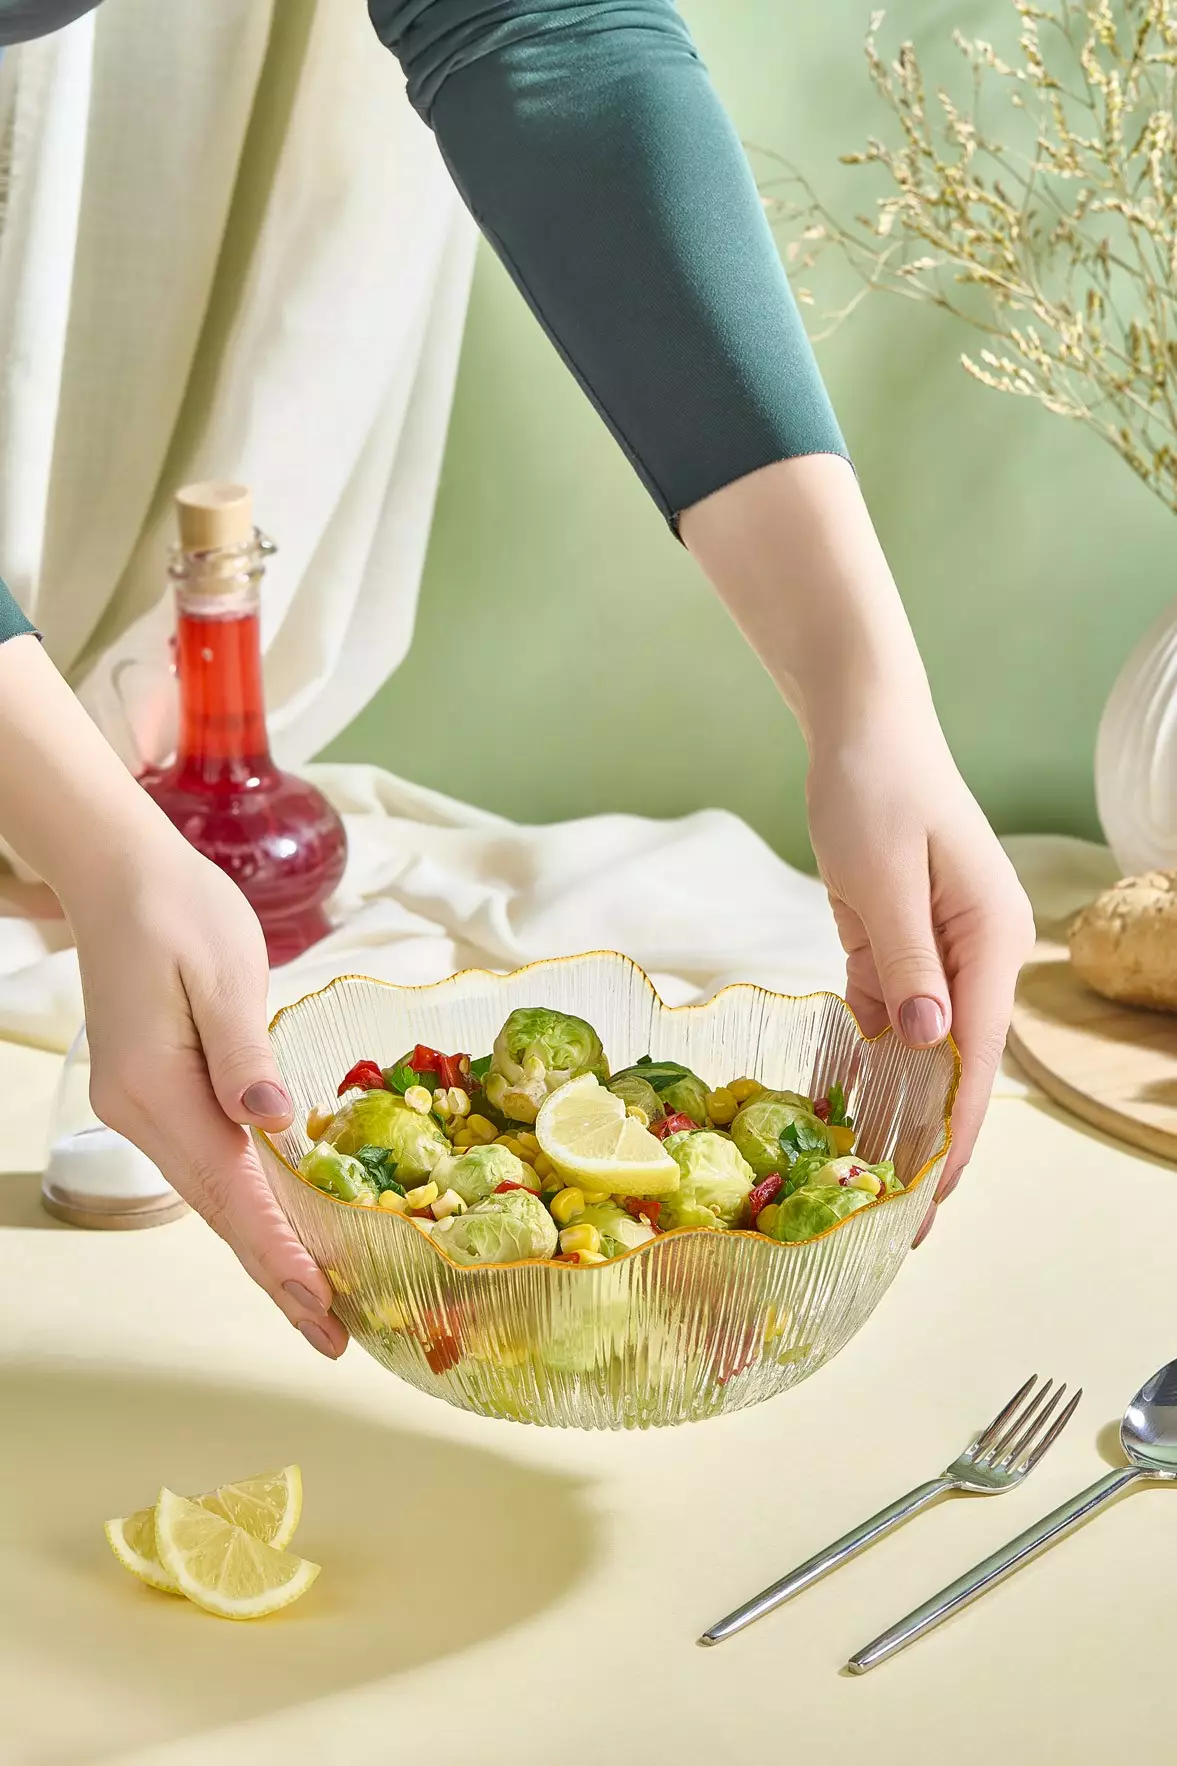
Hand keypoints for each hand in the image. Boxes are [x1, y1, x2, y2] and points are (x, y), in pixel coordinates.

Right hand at [67, 837, 347, 1357]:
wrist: (121, 875)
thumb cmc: (179, 911)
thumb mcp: (221, 971)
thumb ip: (246, 1051)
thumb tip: (273, 1124)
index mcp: (157, 1089)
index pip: (229, 1192)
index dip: (278, 1253)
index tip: (322, 1306)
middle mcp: (143, 1112)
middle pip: (219, 1212)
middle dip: (277, 1275)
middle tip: (334, 1337)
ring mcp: (145, 1107)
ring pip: (214, 1195)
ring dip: (266, 1248)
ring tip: (323, 1302)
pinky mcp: (160, 1092)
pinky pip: (211, 1164)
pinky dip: (251, 1205)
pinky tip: (287, 1229)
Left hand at [806, 711, 1034, 1244]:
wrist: (860, 727)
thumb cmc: (875, 787)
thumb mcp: (882, 874)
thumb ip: (905, 960)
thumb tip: (929, 1042)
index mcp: (989, 938)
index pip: (974, 1055)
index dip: (953, 1131)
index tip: (931, 1196)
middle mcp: (973, 955)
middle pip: (954, 1065)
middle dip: (929, 1142)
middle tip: (897, 1221)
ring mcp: (936, 952)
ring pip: (919, 1051)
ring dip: (895, 1112)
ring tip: (864, 1186)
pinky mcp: (898, 945)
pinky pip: (885, 1018)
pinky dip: (865, 1062)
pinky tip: (841, 1111)